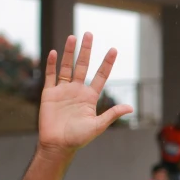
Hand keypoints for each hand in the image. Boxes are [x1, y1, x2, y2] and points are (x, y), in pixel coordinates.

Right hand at [38, 32, 133, 158]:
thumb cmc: (78, 139)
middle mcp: (77, 91)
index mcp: (90, 98)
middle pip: (83, 66)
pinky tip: (53, 52)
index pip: (100, 76)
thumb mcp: (98, 126)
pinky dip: (51, 64)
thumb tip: (131, 108)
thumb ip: (112, 114)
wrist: (57, 145)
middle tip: (89, 34)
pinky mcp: (49, 94)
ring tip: (73, 37)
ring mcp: (63, 91)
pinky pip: (50, 76)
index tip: (114, 50)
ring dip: (69, 52)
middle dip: (86, 50)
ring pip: (66, 67)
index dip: (107, 63)